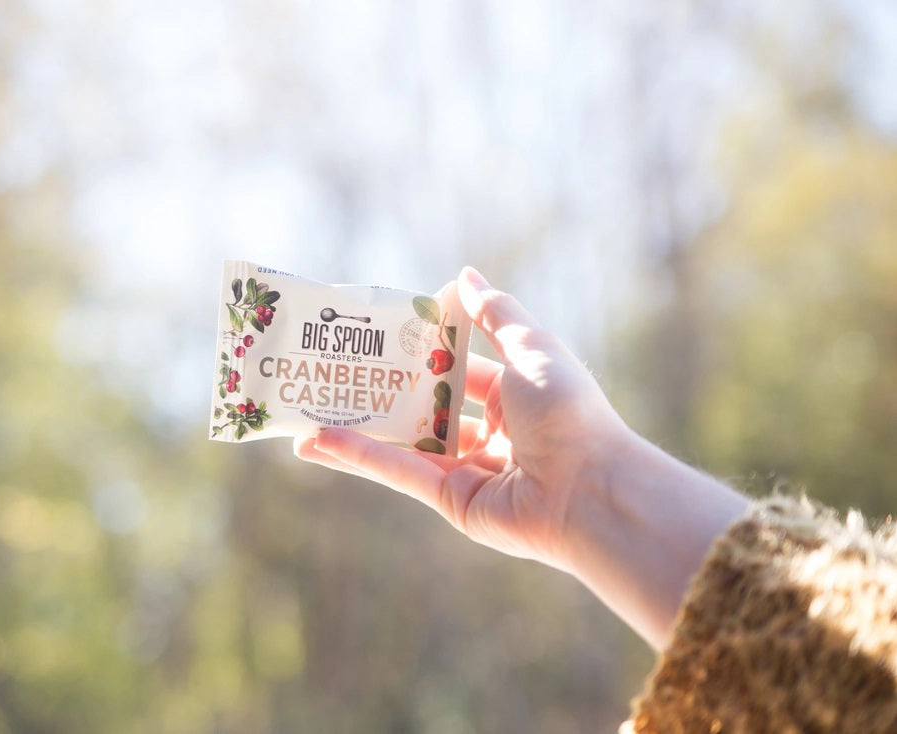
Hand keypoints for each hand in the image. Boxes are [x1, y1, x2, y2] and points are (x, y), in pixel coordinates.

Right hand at [295, 266, 630, 571]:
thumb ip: (495, 313)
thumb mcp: (532, 347)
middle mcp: (491, 434)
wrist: (590, 489)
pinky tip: (319, 442)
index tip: (376, 336)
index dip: (418, 353)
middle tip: (332, 373)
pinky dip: (361, 456)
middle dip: (379, 393)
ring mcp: (470, 471)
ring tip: (305, 414)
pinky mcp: (453, 502)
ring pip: (403, 445)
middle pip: (423, 409)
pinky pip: (401, 474)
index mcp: (514, 397)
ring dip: (355, 430)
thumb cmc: (569, 411)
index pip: (455, 370)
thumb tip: (464, 274)